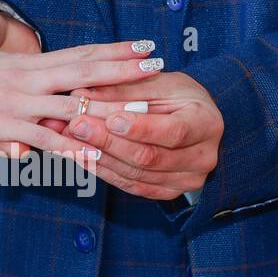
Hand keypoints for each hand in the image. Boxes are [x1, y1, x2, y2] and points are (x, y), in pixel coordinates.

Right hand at [0, 40, 162, 156]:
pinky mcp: (5, 126)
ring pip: (76, 105)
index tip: (143, 45)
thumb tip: (41, 98)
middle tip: (159, 61)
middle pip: (87, 70)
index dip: (113, 50)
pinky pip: (46, 138)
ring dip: (112, 107)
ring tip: (145, 107)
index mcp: (29, 64)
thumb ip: (18, 90)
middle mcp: (30, 78)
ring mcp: (20, 102)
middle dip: (125, 67)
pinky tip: (98, 155)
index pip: (81, 54)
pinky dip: (73, 147)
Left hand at [64, 72, 223, 200]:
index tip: (111, 118)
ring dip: (98, 157)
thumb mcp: (158, 84)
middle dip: (108, 141)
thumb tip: (83, 94)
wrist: (196, 121)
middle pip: (149, 157)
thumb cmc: (179, 97)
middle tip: (76, 124)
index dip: (141, 128)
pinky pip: (131, 186)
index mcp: (207, 124)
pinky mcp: (169, 192)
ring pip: (136, 174)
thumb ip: (124, 90)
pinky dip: (104, 171)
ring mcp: (187, 180)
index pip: (174, 131)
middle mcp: (203, 158)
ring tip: (70, 138)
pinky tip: (82, 156)